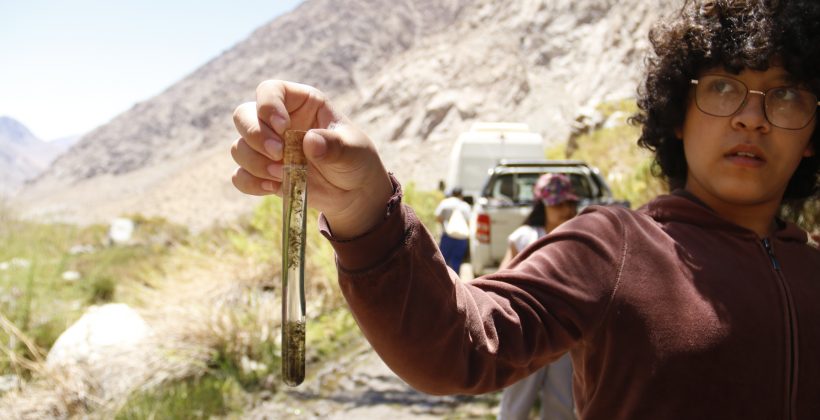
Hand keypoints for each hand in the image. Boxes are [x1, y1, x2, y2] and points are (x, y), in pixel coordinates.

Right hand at [231, 80, 392, 238]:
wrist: (355, 193)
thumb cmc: (356, 160)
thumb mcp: (353, 151)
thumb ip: (334, 145)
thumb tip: (310, 142)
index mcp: (301, 103)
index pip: (270, 90)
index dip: (268, 106)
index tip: (283, 128)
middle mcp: (279, 122)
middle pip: (243, 116)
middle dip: (255, 136)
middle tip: (278, 155)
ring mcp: (268, 148)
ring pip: (239, 147)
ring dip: (255, 163)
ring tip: (282, 174)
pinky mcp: (264, 173)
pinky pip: (240, 175)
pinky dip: (250, 183)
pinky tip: (274, 188)